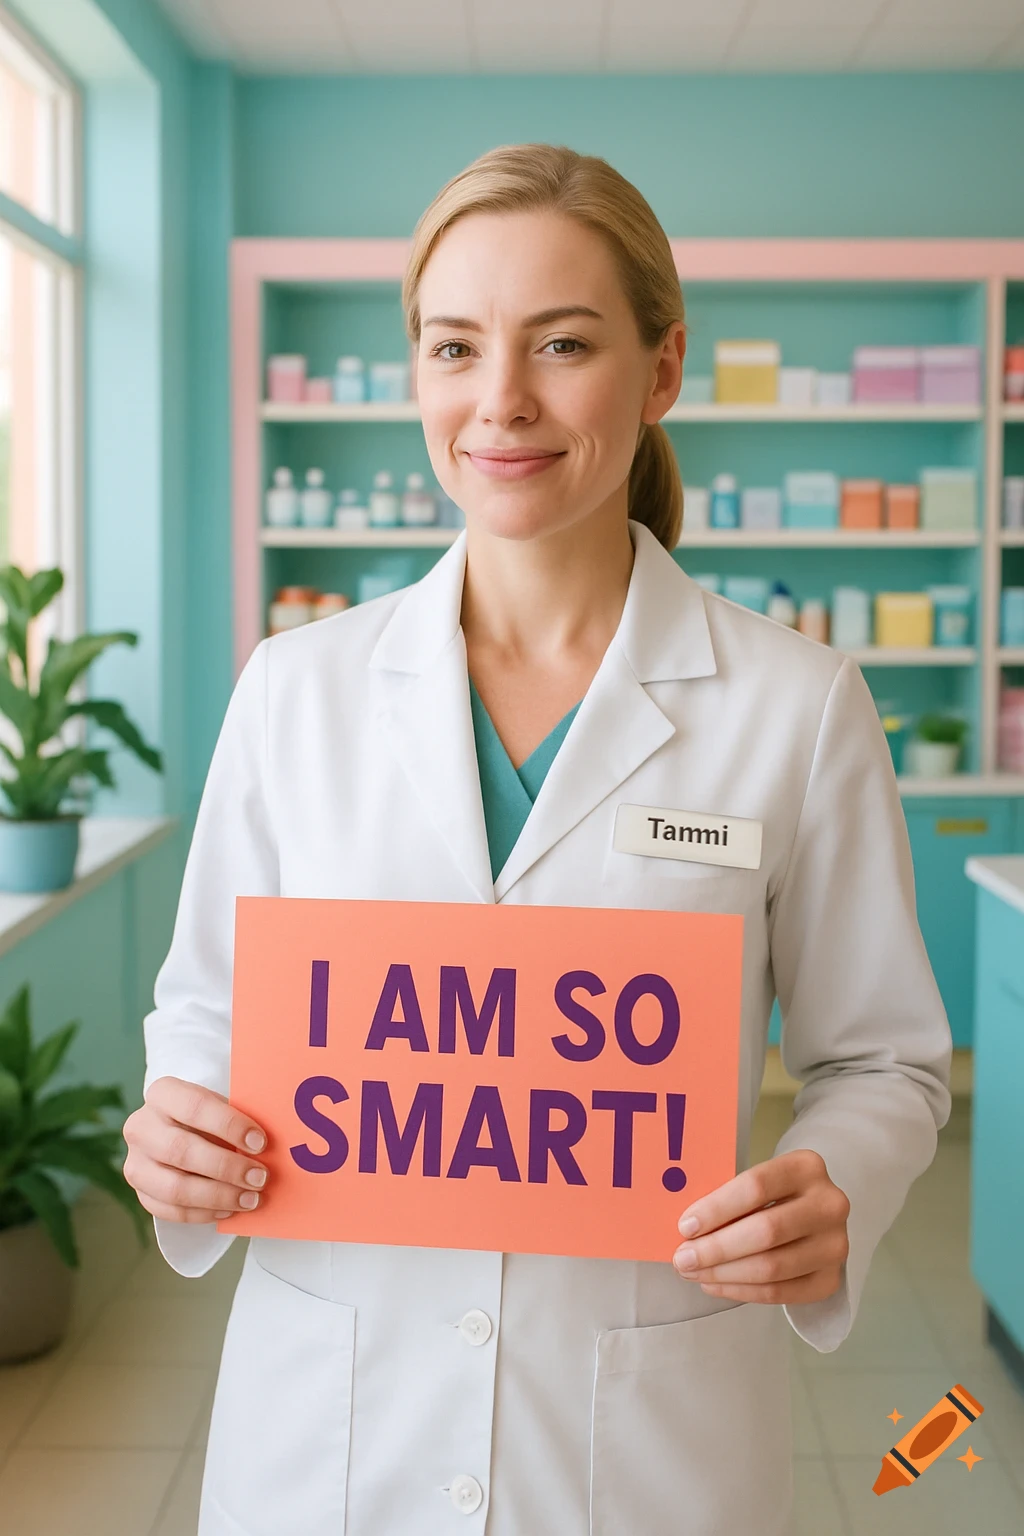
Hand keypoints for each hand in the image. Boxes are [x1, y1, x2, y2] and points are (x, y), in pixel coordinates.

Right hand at [123, 1076, 268, 1223]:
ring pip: (174, 1187)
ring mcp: (135, 1162)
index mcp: (163, 1094)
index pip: (195, 1106)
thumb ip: (238, 1121)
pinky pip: (170, 1211)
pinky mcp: (140, 1192)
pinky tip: (229, 1210)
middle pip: (181, 1151)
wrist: (178, 1129)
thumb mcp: (221, 1106)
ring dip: (218, 1196)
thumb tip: (271, 1148)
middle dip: (226, 1167)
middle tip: (260, 1178)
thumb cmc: (209, 1116)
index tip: (260, 1143)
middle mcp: (141, 1127)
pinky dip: (203, 1214)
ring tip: (250, 1199)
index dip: (229, 1125)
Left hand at [672, 1149, 849, 1304]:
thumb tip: (686, 1228)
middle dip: (716, 1248)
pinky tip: (716, 1285)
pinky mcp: (830, 1280)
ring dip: (725, 1274)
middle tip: (682, 1258)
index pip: (756, 1187)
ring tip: (695, 1273)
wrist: (817, 1216)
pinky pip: (780, 1293)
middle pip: (766, 1231)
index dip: (717, 1209)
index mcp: (806, 1167)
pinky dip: (742, 1291)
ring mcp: (834, 1245)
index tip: (685, 1226)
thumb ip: (729, 1197)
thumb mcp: (759, 1181)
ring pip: (772, 1267)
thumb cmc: (774, 1194)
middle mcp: (829, 1205)